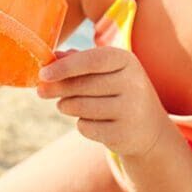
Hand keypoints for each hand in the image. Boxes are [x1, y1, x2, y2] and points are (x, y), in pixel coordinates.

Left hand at [37, 47, 167, 157]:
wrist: (149, 128)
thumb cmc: (118, 91)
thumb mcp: (106, 71)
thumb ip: (79, 61)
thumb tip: (52, 58)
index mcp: (127, 61)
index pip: (92, 60)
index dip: (65, 67)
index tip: (43, 74)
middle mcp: (133, 83)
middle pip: (82, 85)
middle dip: (57, 88)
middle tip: (42, 91)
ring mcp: (131, 110)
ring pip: (80, 107)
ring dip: (66, 106)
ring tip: (67, 105)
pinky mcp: (124, 134)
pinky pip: (86, 127)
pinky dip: (81, 124)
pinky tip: (91, 121)